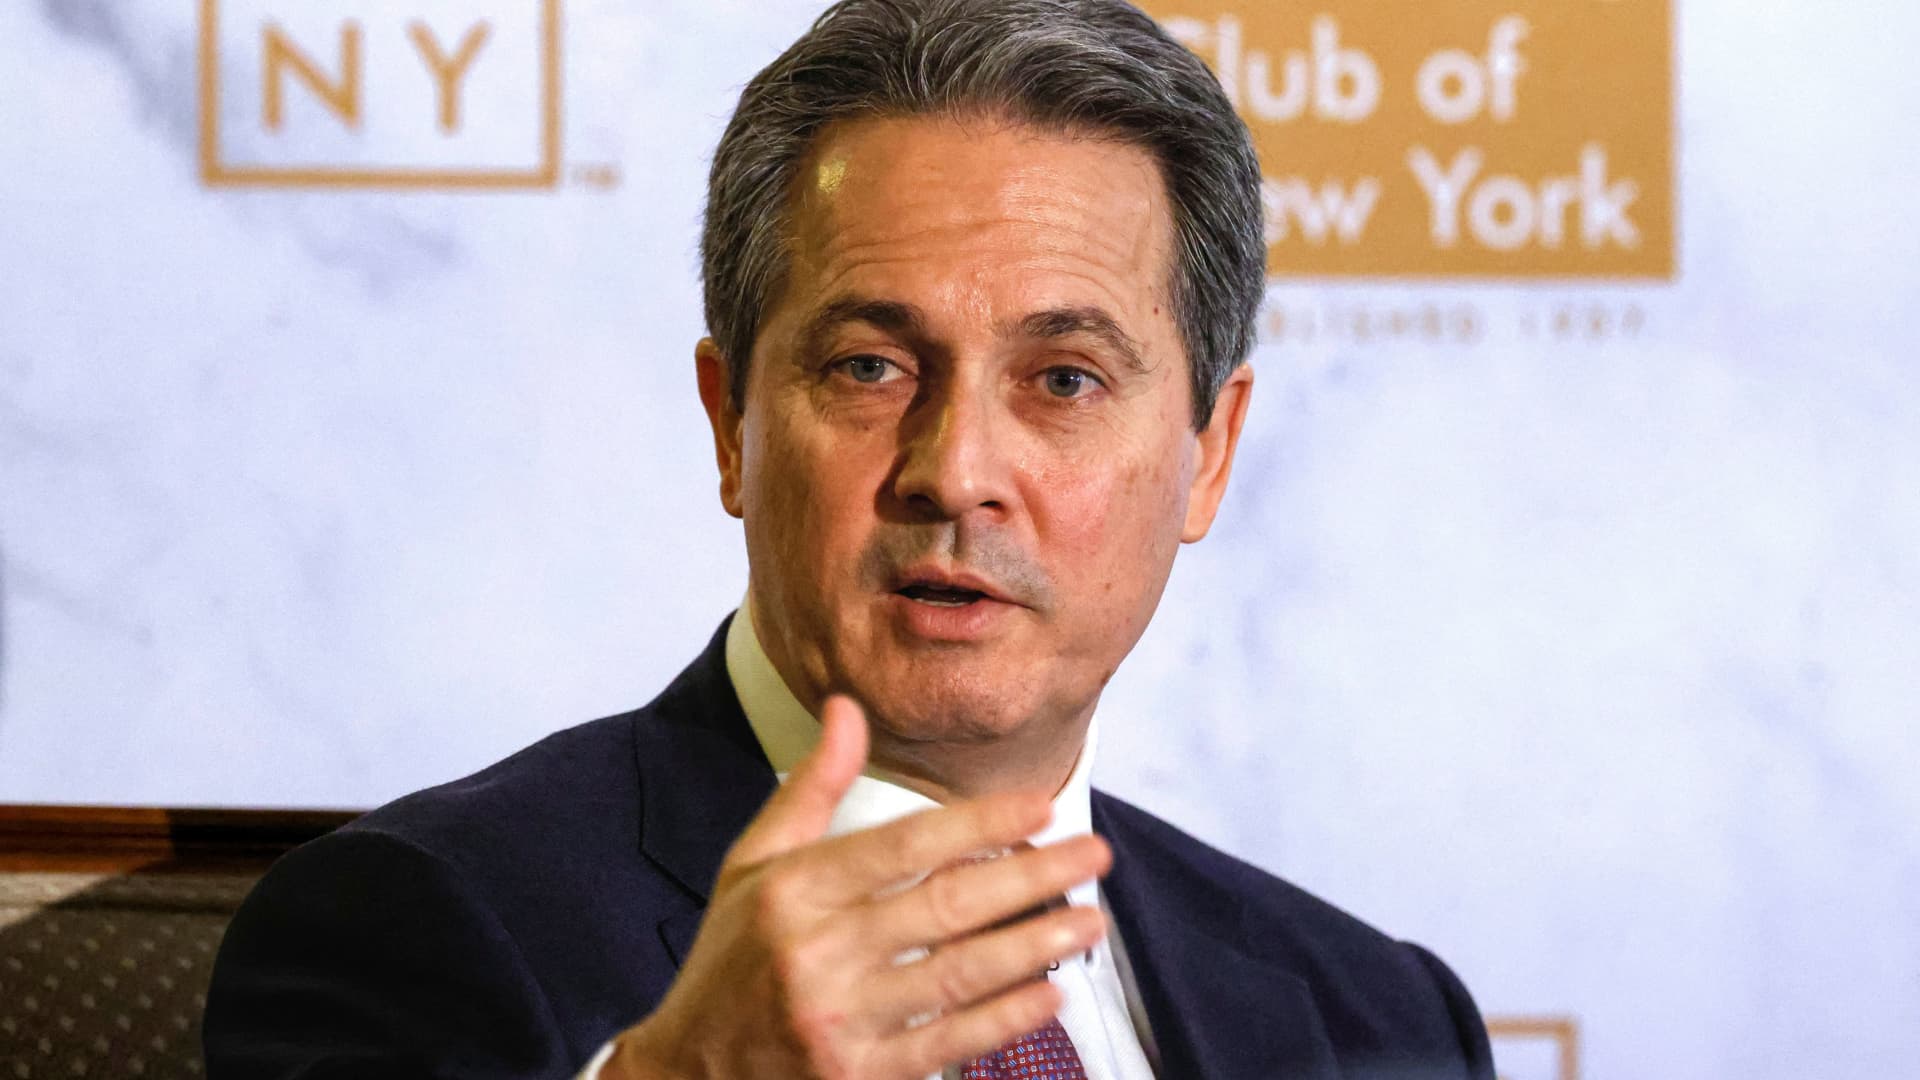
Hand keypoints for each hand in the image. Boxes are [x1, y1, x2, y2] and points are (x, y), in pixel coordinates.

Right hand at [603, 694, 1110, 1078]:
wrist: (689, 1072)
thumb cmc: (730, 960)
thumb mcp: (753, 864)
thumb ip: (812, 788)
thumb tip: (847, 707)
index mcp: (792, 892)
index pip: (905, 846)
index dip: (980, 824)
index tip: (1040, 807)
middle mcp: (816, 953)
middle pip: (946, 908)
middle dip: (1032, 877)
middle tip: (1093, 854)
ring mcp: (839, 1022)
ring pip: (959, 976)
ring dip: (1036, 945)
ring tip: (1090, 919)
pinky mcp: (858, 1077)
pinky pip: (949, 1043)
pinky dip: (1006, 1018)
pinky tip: (1049, 992)